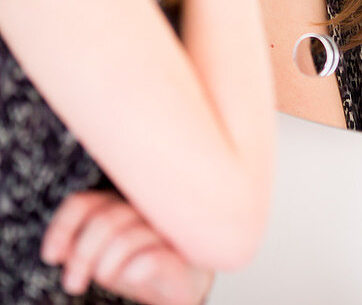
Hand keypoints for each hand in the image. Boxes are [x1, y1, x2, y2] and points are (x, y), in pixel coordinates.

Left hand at [41, 191, 213, 304]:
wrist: (186, 282)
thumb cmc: (143, 262)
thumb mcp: (106, 254)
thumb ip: (82, 245)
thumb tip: (54, 251)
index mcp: (123, 202)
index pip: (84, 204)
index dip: (63, 228)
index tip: (51, 256)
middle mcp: (145, 207)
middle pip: (103, 221)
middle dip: (81, 255)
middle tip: (74, 282)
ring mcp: (168, 227)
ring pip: (125, 238)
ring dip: (106, 266)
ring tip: (106, 281)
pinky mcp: (186, 252)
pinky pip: (152, 257)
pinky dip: (135, 268)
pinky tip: (131, 276)